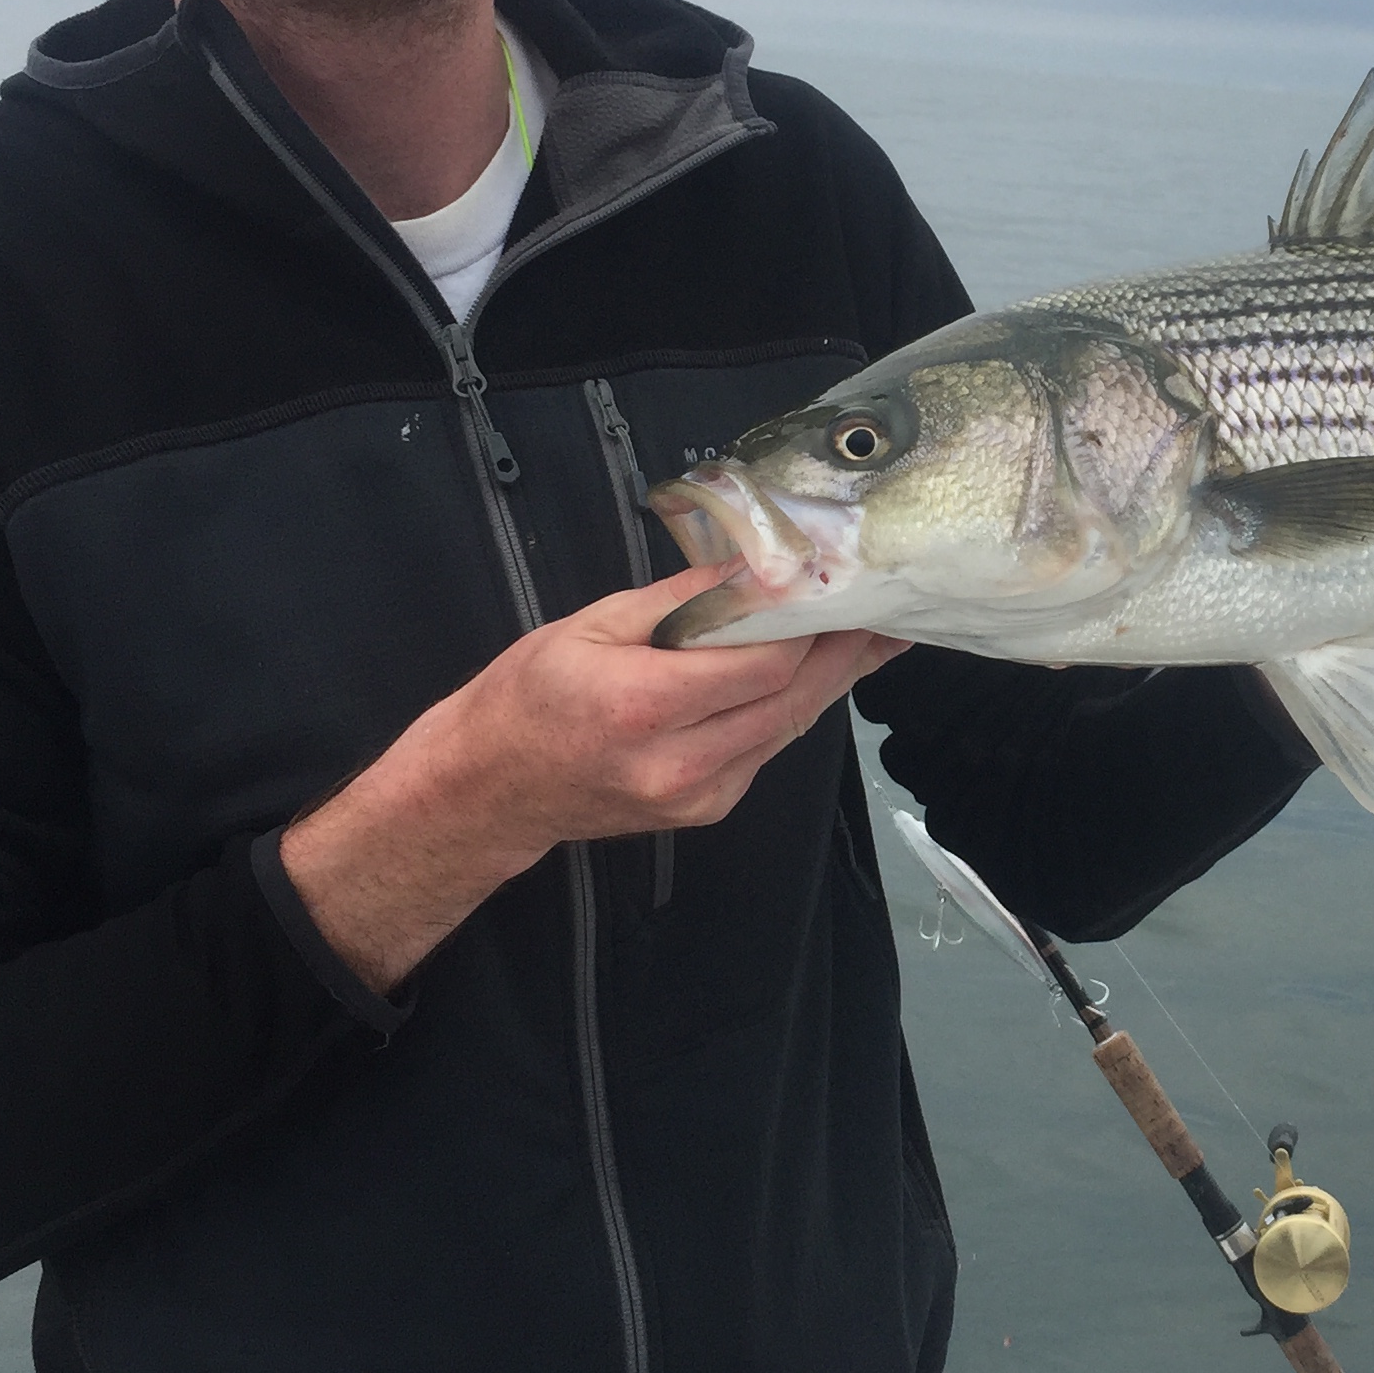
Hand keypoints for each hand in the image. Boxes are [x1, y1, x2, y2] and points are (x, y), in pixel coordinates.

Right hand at [279, 565, 906, 995]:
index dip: (812, 618)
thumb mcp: (591, 624)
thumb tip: (754, 564)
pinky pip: (769, 747)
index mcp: (643, 708)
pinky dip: (793, 704)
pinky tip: (814, 666)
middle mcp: (682, 763)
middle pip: (793, 695)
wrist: (490, 791)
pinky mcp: (709, 809)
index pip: (765, 660)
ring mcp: (700, 796)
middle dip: (840, 645)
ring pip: (791, 725)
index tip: (841, 577)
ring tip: (870, 626)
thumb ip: (680, 600)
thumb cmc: (527, 698)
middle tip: (883, 597)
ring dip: (830, 674)